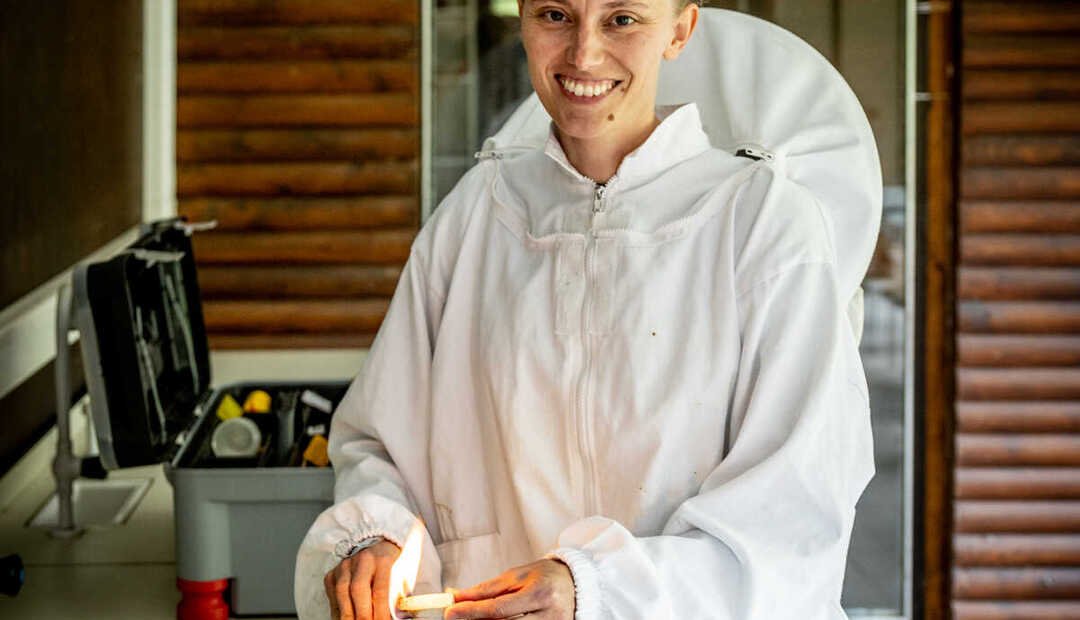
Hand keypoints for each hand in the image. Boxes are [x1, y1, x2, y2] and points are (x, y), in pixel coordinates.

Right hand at [324, 540, 401, 619]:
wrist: (380, 542)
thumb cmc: (394, 563)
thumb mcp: (404, 574)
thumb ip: (399, 595)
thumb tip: (397, 617)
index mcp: (383, 559)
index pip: (380, 589)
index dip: (380, 611)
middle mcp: (362, 560)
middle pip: (358, 589)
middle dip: (362, 614)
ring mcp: (345, 565)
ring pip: (342, 592)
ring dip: (348, 614)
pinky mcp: (334, 573)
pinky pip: (333, 594)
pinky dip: (339, 610)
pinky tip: (346, 618)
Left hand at [445, 559, 574, 619]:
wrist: (579, 584)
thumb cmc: (546, 576)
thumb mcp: (518, 575)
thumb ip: (488, 588)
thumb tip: (458, 596)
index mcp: (540, 593)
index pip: (499, 608)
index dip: (472, 612)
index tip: (450, 611)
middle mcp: (549, 616)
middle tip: (456, 618)